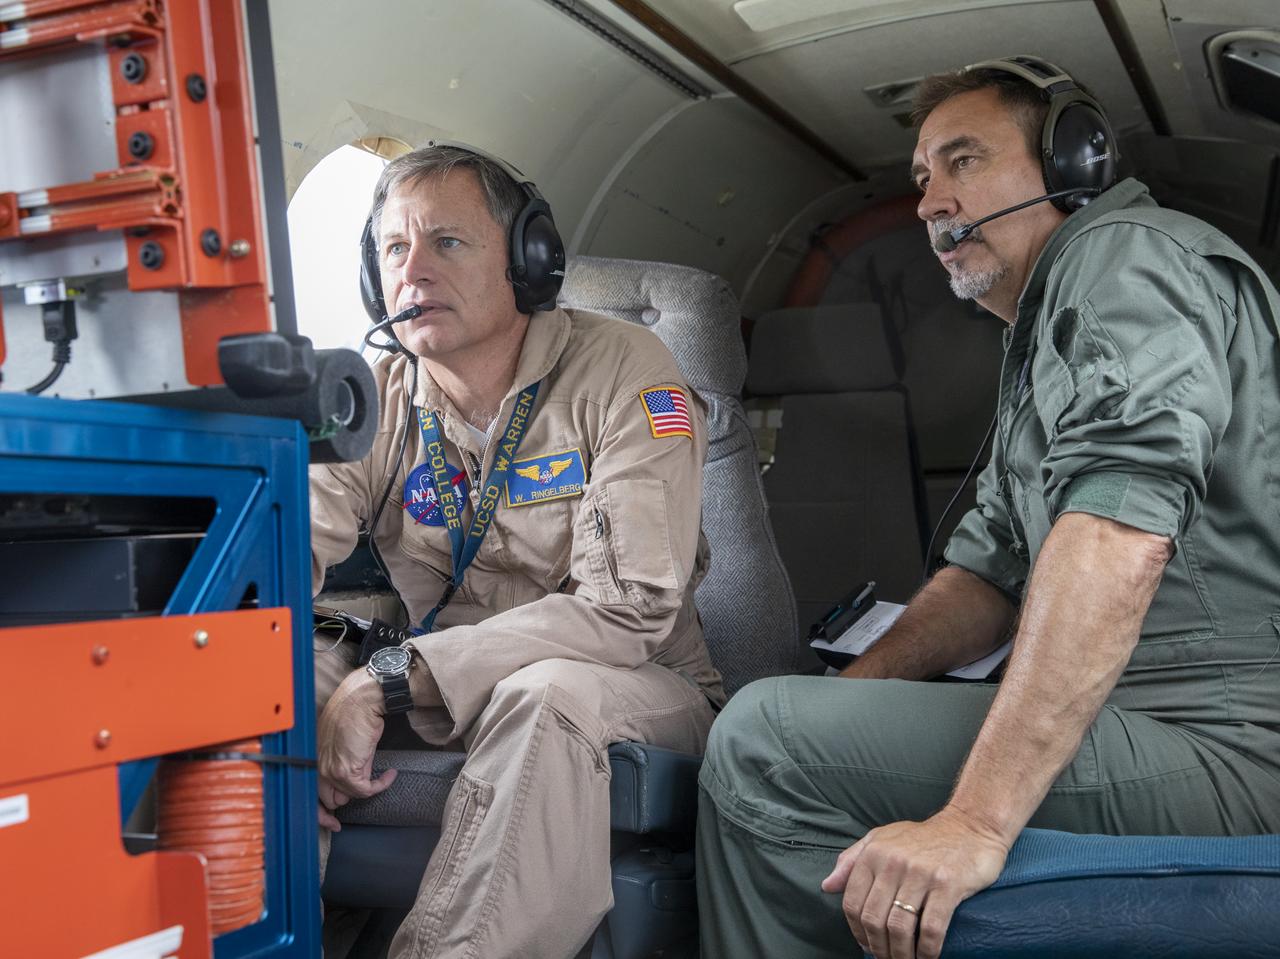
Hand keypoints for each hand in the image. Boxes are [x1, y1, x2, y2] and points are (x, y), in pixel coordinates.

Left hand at [316, 669, 398, 830]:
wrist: (362, 699)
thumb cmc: (355, 711)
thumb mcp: (345, 740)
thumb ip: (344, 761)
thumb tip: (354, 780)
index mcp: (313, 757)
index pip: (311, 793)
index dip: (321, 812)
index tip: (332, 821)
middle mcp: (317, 765)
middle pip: (329, 800)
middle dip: (347, 801)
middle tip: (365, 797)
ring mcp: (329, 770)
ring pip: (348, 796)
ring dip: (367, 789)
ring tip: (381, 775)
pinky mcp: (346, 770)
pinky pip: (365, 791)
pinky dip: (380, 785)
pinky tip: (389, 775)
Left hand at [820, 807, 1009, 958]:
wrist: (970, 826)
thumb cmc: (924, 837)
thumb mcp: (882, 839)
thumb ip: (852, 860)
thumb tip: (827, 886)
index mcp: (874, 853)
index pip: (853, 902)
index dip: (857, 931)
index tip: (866, 944)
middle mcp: (893, 862)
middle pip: (873, 919)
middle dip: (877, 947)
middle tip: (886, 958)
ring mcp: (921, 874)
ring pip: (899, 928)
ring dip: (900, 954)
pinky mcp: (948, 885)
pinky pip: (931, 928)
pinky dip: (927, 951)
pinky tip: (927, 957)